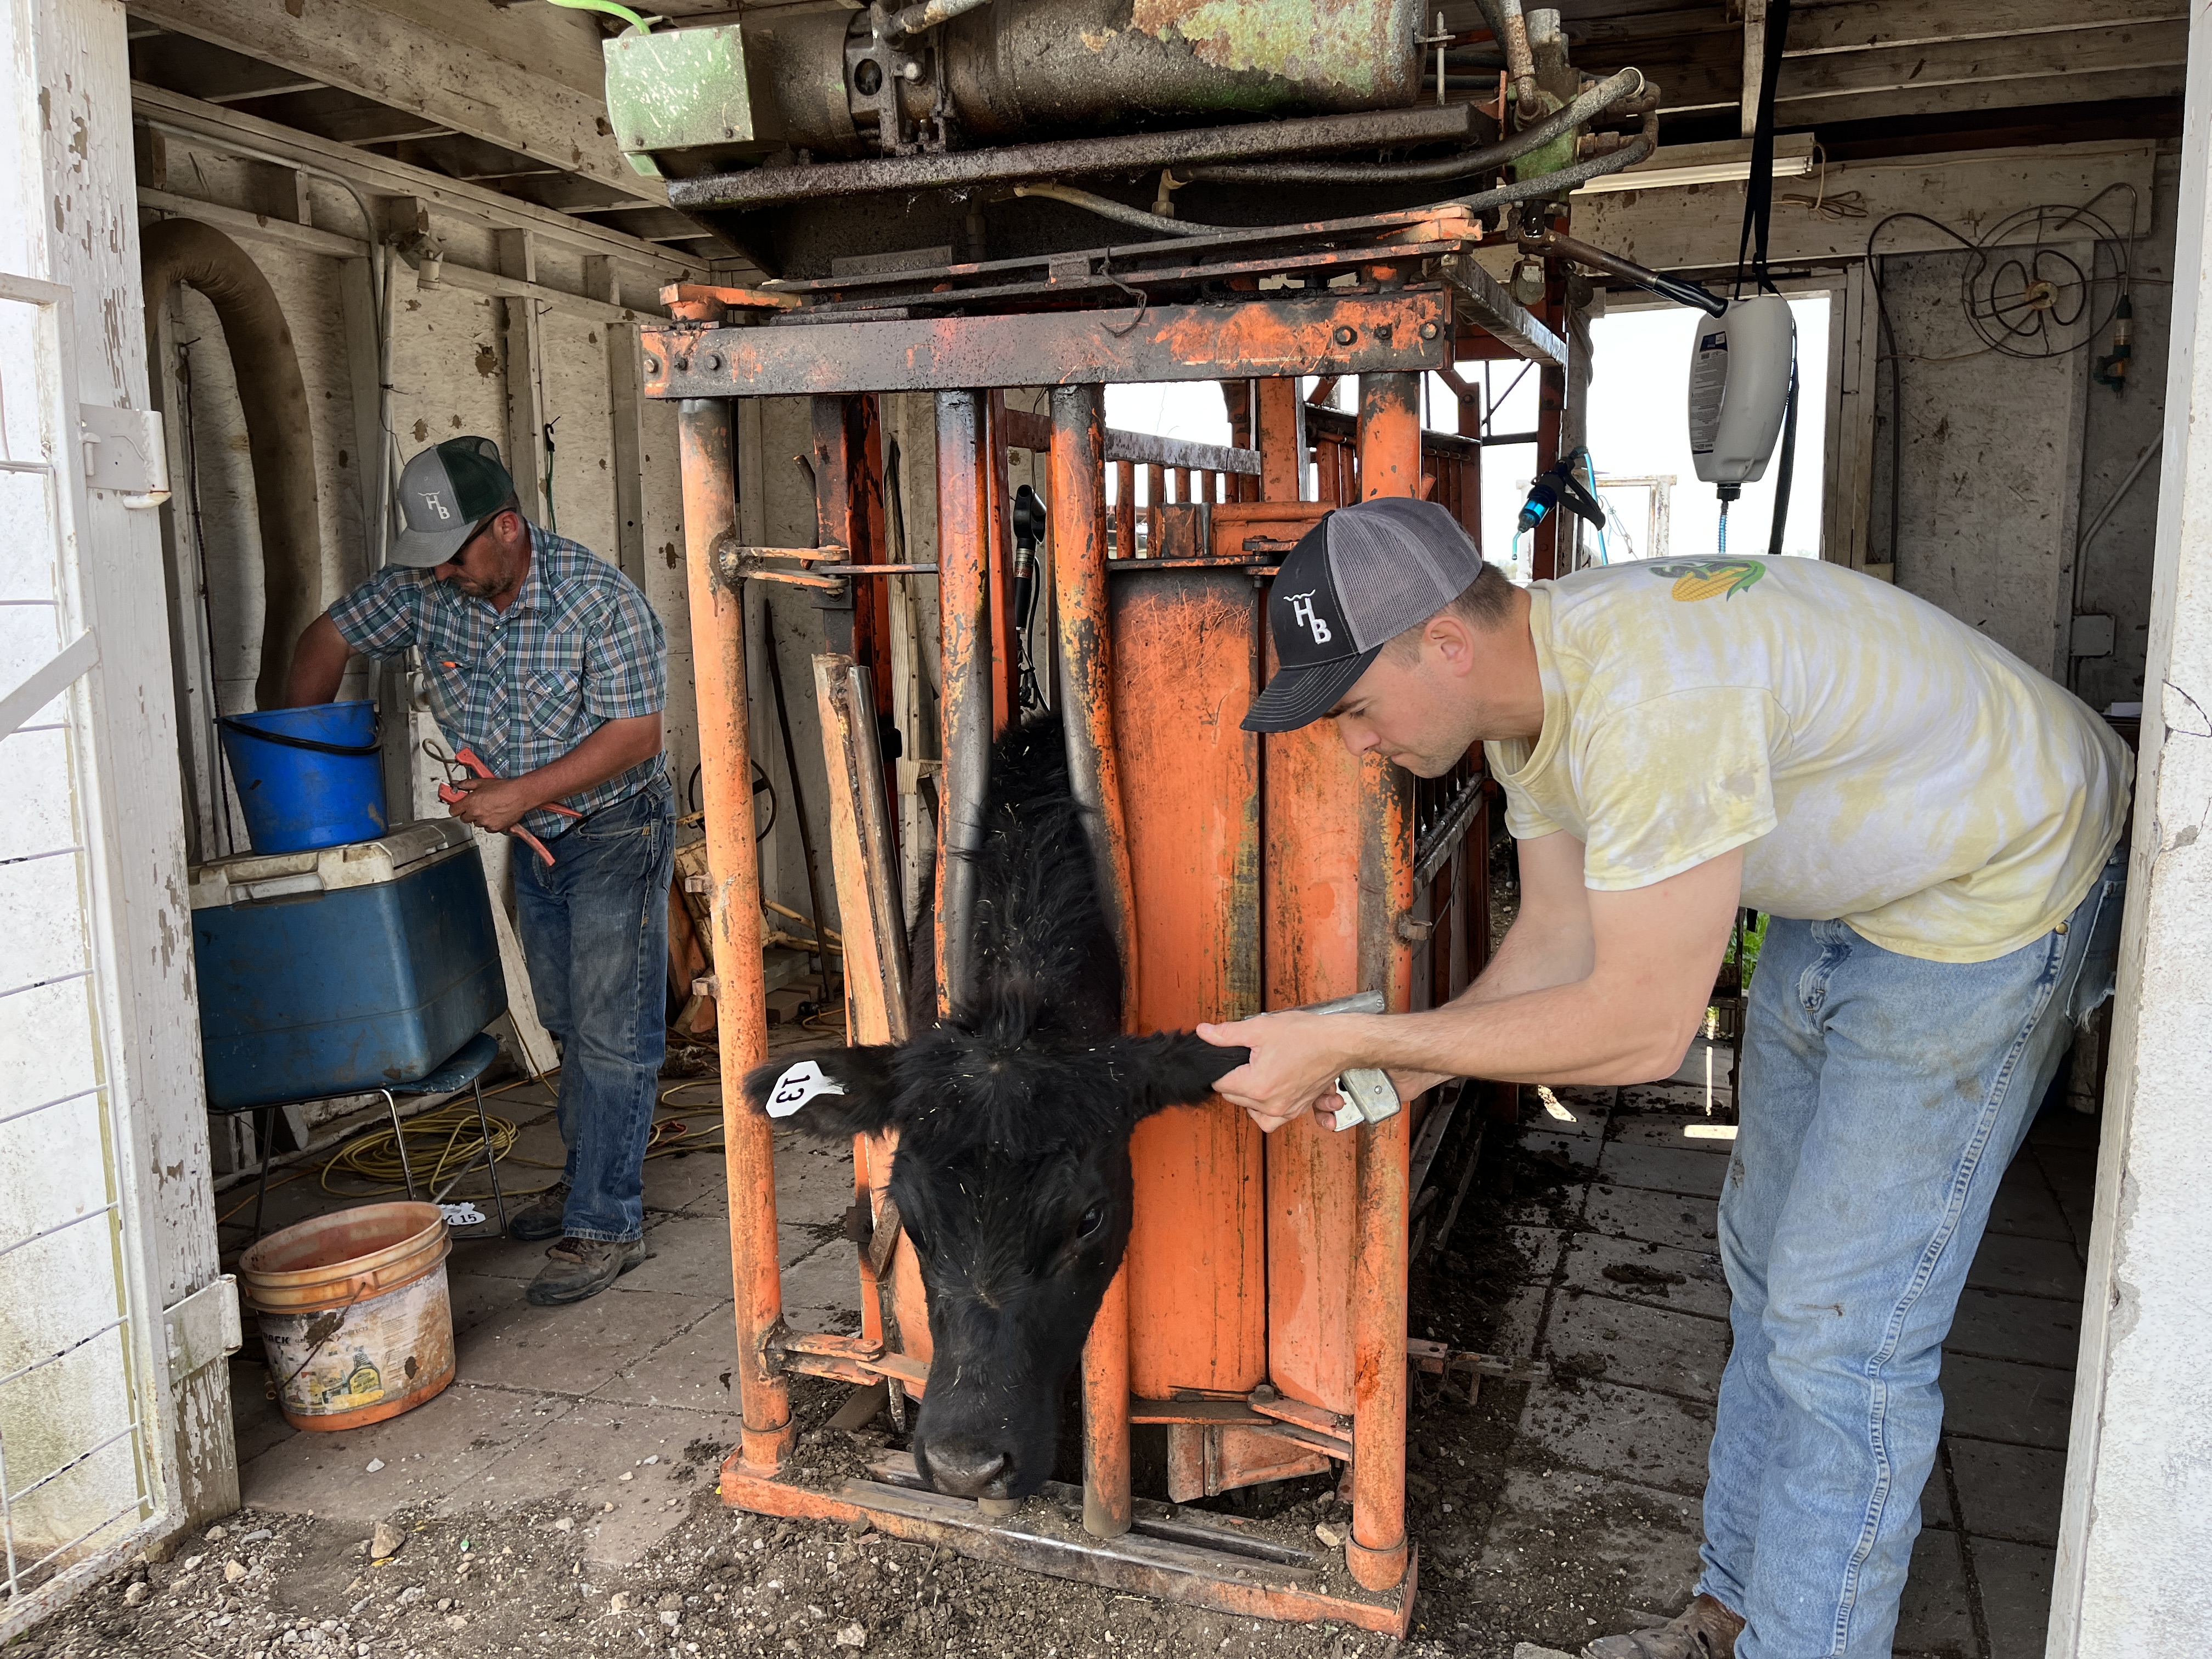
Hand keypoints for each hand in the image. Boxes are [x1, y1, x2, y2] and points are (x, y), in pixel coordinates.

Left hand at [444, 774, 539, 833]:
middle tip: (476, 805)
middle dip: (468, 812)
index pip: (453, 810)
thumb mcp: (482, 782)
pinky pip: (487, 828)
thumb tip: (459, 784)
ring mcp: (485, 822)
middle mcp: (476, 814)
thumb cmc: (504, 788)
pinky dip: (490, 823)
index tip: (458, 806)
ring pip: (476, 823)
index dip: (455, 807)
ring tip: (489, 808)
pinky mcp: (495, 828)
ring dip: (479, 818)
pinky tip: (495, 814)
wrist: (520, 795)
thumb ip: (467, 784)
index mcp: (470, 802)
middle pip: (464, 818)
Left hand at [1197, 1012, 1353, 1133]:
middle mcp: (1271, 1105)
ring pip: (1253, 1113)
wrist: (1340, 1043)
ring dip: (1249, 1099)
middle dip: (1235, 1080)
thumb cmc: (1306, 1035)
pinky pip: (1275, 1120)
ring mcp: (1286, 1110)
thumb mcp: (1260, 1028)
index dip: (1220, 1068)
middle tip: (1246, 1061)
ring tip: (1255, 1078)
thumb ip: (1227, 1034)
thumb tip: (1204, 1033)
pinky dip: (1270, 1112)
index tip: (1228, 1057)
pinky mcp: (1299, 1109)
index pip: (1220, 1084)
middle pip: (1235, 1098)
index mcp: (1257, 1086)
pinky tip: (1271, 1099)